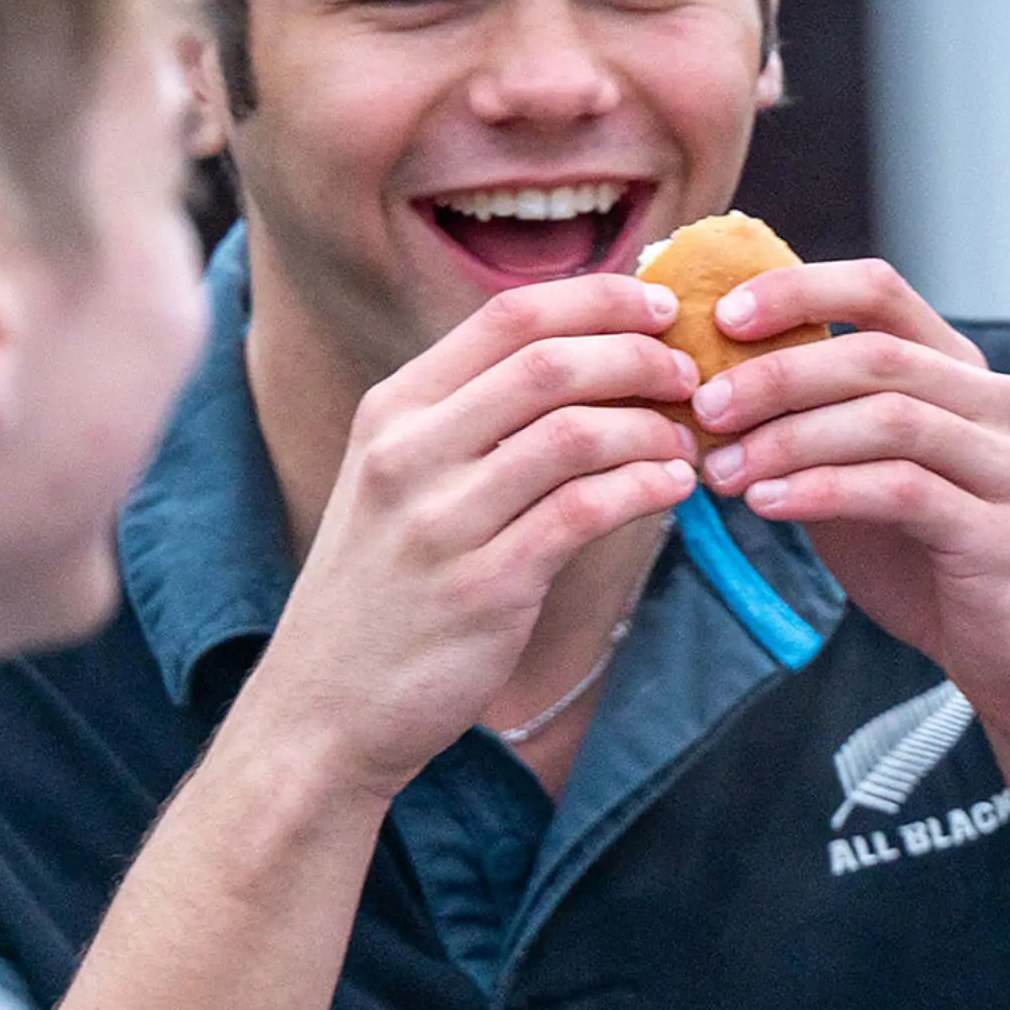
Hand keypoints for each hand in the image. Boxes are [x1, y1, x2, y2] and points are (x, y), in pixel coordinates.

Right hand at [251, 278, 697, 800]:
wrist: (322, 709)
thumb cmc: (382, 591)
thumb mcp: (397, 482)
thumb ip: (472, 421)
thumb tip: (588, 363)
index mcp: (393, 410)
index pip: (507, 316)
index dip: (597, 300)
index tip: (657, 307)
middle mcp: (410, 452)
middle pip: (548, 362)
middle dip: (638, 357)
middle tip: (687, 377)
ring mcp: (442, 520)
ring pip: (574, 433)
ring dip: (650, 430)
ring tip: (684, 444)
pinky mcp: (483, 587)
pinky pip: (584, 513)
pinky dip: (643, 490)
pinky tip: (670, 492)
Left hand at [690, 258, 1009, 748]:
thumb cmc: (927, 557)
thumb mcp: (859, 476)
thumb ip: (810, 428)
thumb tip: (706, 395)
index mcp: (956, 370)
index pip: (879, 290)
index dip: (798, 290)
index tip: (722, 318)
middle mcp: (993, 400)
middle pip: (874, 354)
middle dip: (776, 376)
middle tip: (704, 409)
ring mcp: (1005, 461)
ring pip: (888, 416)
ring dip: (790, 439)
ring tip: (722, 472)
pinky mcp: (1000, 527)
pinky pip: (902, 489)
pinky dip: (824, 490)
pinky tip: (768, 503)